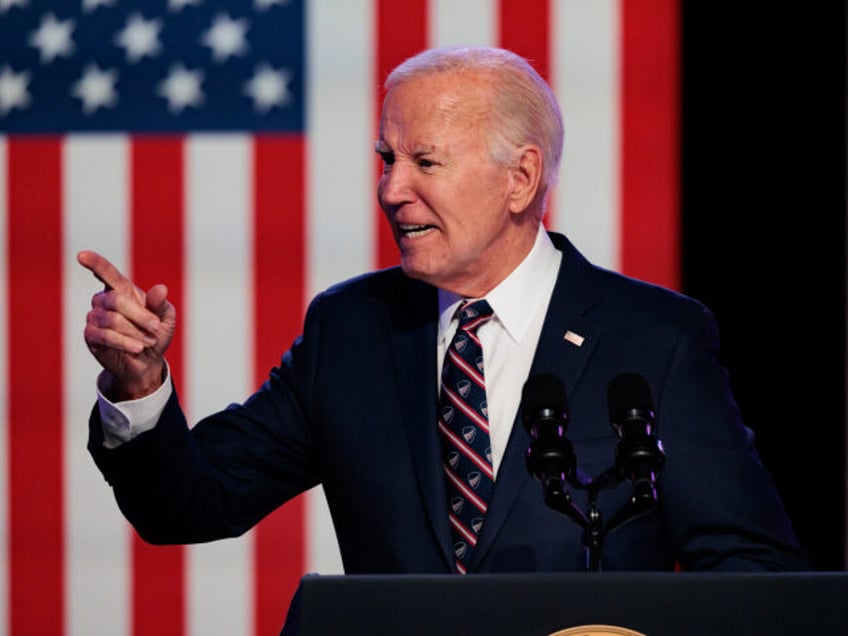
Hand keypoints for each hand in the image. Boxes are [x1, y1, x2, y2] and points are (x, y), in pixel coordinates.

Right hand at [77, 250, 176, 400]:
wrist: (148, 361)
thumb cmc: (155, 333)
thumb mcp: (165, 318)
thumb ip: (161, 303)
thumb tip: (160, 289)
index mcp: (121, 289)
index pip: (106, 272)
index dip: (95, 263)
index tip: (82, 255)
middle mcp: (104, 300)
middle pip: (116, 300)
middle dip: (140, 315)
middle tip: (156, 327)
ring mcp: (94, 318)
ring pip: (112, 320)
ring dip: (135, 332)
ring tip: (148, 341)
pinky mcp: (90, 336)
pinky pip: (105, 336)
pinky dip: (125, 342)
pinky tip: (137, 348)